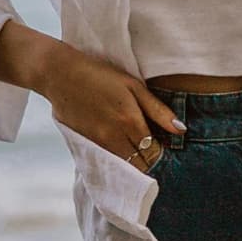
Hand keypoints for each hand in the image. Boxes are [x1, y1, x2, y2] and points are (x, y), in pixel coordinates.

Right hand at [42, 43, 186, 169]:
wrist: (60, 75)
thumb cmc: (100, 75)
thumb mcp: (133, 86)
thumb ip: (158, 110)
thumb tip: (181, 130)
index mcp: (131, 122)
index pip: (154, 152)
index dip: (162, 151)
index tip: (164, 144)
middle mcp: (116, 138)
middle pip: (140, 164)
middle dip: (149, 160)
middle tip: (153, 148)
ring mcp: (99, 144)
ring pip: (125, 165)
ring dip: (134, 161)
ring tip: (137, 147)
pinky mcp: (87, 145)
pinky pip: (109, 161)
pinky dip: (118, 158)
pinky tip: (120, 145)